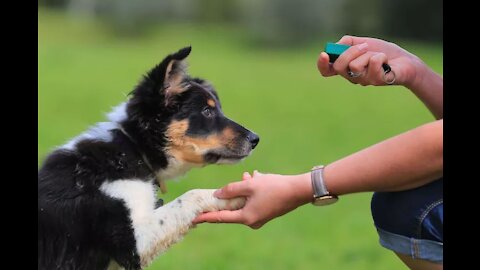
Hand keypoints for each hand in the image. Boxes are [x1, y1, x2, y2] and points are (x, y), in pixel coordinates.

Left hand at [193, 171, 311, 228]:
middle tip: (232, 184)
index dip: (207, 217)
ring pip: (244, 201)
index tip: (194, 218)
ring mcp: (260, 217)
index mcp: (246, 217)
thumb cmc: (274, 187)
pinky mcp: (266, 211)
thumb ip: (231, 189)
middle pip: (234, 207)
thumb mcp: (249, 185)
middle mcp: (252, 221)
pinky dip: (253, 190)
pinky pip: (253, 201)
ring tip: (251, 176)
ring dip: (245, 188)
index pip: (221, 217)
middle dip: (232, 193)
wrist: (298, 190)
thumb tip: (217, 194)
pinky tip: (257, 178)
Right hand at [317, 35, 426, 87]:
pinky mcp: (377, 81)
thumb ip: (347, 42)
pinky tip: (386, 61)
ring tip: (377, 55)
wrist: (405, 60)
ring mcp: (364, 81)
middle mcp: (353, 77)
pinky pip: (373, 64)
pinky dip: (380, 56)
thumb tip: (336, 46)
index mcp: (346, 68)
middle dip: (350, 52)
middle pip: (338, 67)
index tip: (324, 54)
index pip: (327, 71)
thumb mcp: (362, 42)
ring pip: (355, 66)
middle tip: (364, 46)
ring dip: (368, 54)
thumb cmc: (382, 52)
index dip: (322, 64)